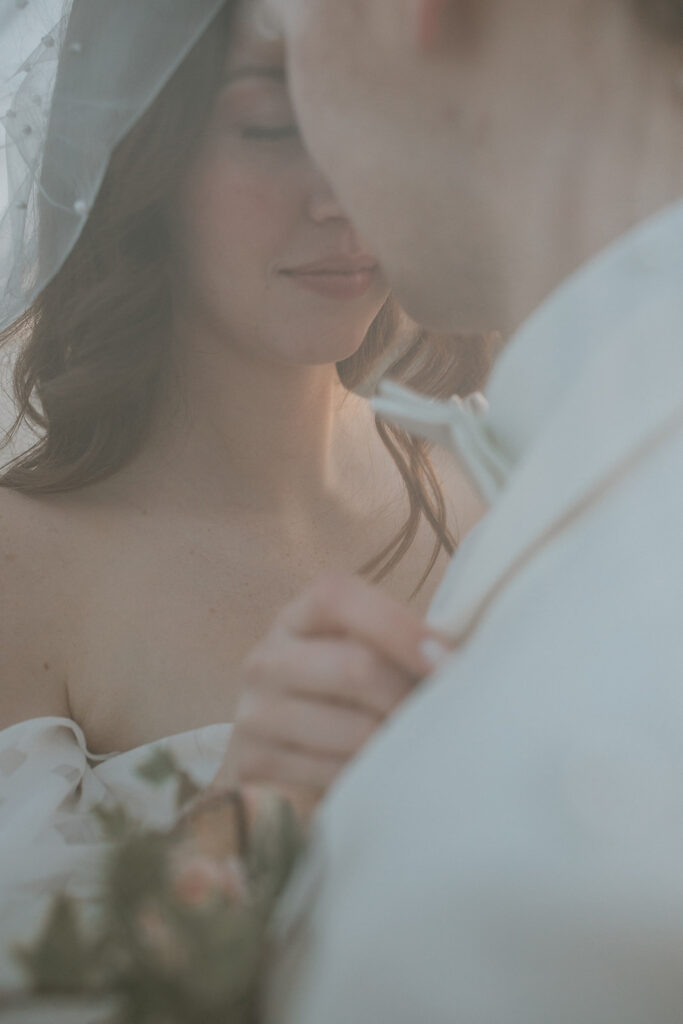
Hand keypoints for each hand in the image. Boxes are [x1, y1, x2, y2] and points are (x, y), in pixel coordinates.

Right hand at [211, 572, 449, 823]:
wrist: (289, 752)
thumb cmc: (350, 693)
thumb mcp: (367, 653)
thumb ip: (404, 644)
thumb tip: (465, 661)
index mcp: (298, 616)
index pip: (338, 598)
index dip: (399, 627)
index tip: (449, 662)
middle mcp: (266, 658)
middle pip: (356, 668)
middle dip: (411, 697)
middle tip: (447, 718)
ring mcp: (254, 712)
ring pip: (354, 730)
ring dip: (400, 744)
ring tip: (424, 749)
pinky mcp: (255, 763)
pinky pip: (337, 775)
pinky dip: (374, 779)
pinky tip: (387, 776)